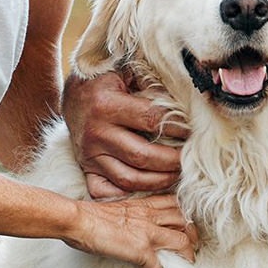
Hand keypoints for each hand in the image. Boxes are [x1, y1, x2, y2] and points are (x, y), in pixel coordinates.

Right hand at [63, 71, 186, 197]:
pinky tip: (148, 189)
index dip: (178, 128)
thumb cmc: (108, 82)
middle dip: (172, 161)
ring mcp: (89, 154)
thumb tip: (187, 100)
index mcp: (106, 104)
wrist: (75, 95)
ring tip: (176, 175)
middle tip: (189, 160)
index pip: (152, 121)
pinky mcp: (86, 168)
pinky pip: (107, 191)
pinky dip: (128, 195)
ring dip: (158, 181)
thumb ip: (153, 83)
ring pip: (129, 179)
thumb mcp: (127, 72)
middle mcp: (96, 132)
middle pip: (143, 156)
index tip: (193, 132)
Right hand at [65, 192, 197, 267]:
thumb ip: (131, 213)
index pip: (175, 204)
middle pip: (185, 222)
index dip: (185, 216)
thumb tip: (131, 226)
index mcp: (144, 204)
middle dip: (192, 236)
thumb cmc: (88, 215)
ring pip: (182, 243)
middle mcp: (151, 215)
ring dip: (187, 258)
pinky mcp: (140, 250)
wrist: (77, 220)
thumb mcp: (117, 208)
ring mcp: (148, 232)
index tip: (186, 228)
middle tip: (190, 251)